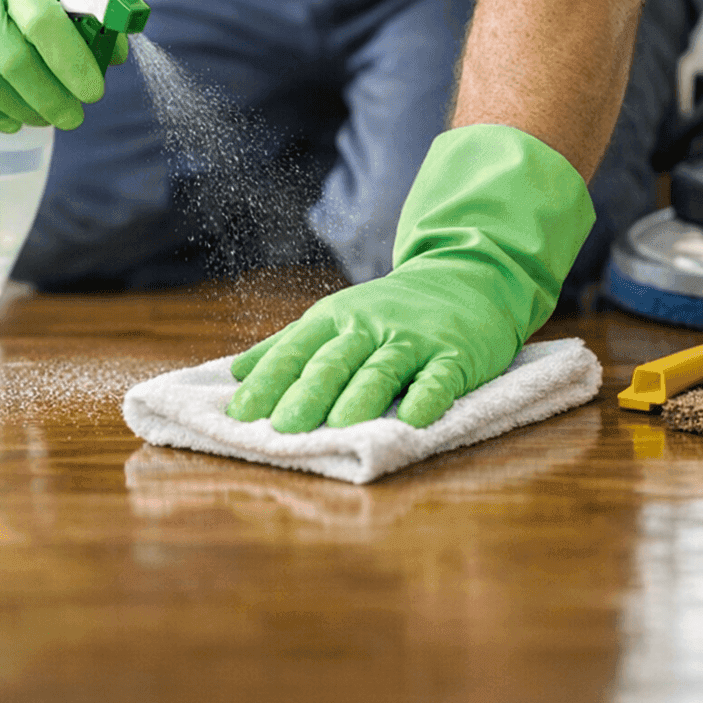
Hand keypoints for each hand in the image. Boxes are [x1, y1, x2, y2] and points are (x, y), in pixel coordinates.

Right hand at [0, 0, 116, 131]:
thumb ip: (83, 7)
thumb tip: (114, 55)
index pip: (43, 20)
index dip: (71, 62)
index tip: (93, 91)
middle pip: (14, 61)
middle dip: (52, 98)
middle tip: (75, 116)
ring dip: (26, 110)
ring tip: (48, 117)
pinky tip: (16, 119)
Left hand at [226, 125, 594, 429]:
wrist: (466, 276)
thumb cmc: (390, 310)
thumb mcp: (336, 318)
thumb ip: (289, 346)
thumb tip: (237, 373)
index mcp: (333, 320)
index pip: (294, 351)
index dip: (268, 381)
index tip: (241, 413)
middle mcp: (368, 327)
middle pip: (334, 361)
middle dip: (308, 393)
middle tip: (284, 427)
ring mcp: (413, 340)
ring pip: (382, 369)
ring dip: (361, 397)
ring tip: (340, 426)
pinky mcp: (455, 355)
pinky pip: (439, 377)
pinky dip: (427, 396)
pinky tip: (415, 418)